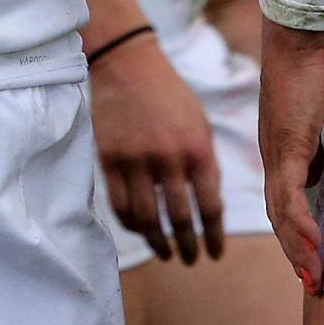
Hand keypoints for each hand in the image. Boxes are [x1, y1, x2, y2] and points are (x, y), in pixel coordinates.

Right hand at [88, 31, 224, 264]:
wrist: (128, 64)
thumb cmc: (169, 95)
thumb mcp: (200, 124)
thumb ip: (206, 163)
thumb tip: (209, 207)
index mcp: (197, 148)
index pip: (209, 207)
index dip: (213, 237)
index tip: (214, 254)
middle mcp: (168, 157)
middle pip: (179, 218)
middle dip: (187, 246)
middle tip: (190, 260)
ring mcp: (135, 159)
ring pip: (147, 218)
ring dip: (158, 242)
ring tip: (166, 253)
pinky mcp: (109, 158)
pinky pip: (119, 204)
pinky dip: (131, 224)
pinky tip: (140, 230)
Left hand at [259, 17, 323, 295]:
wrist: (293, 41)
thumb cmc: (304, 75)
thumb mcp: (311, 121)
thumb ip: (311, 149)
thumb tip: (316, 173)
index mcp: (277, 154)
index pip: (280, 205)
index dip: (292, 236)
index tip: (307, 263)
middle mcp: (272, 158)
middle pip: (277, 216)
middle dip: (294, 253)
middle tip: (313, 284)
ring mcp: (278, 152)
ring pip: (282, 211)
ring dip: (299, 247)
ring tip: (315, 276)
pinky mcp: (290, 143)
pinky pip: (292, 191)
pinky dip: (300, 220)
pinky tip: (313, 242)